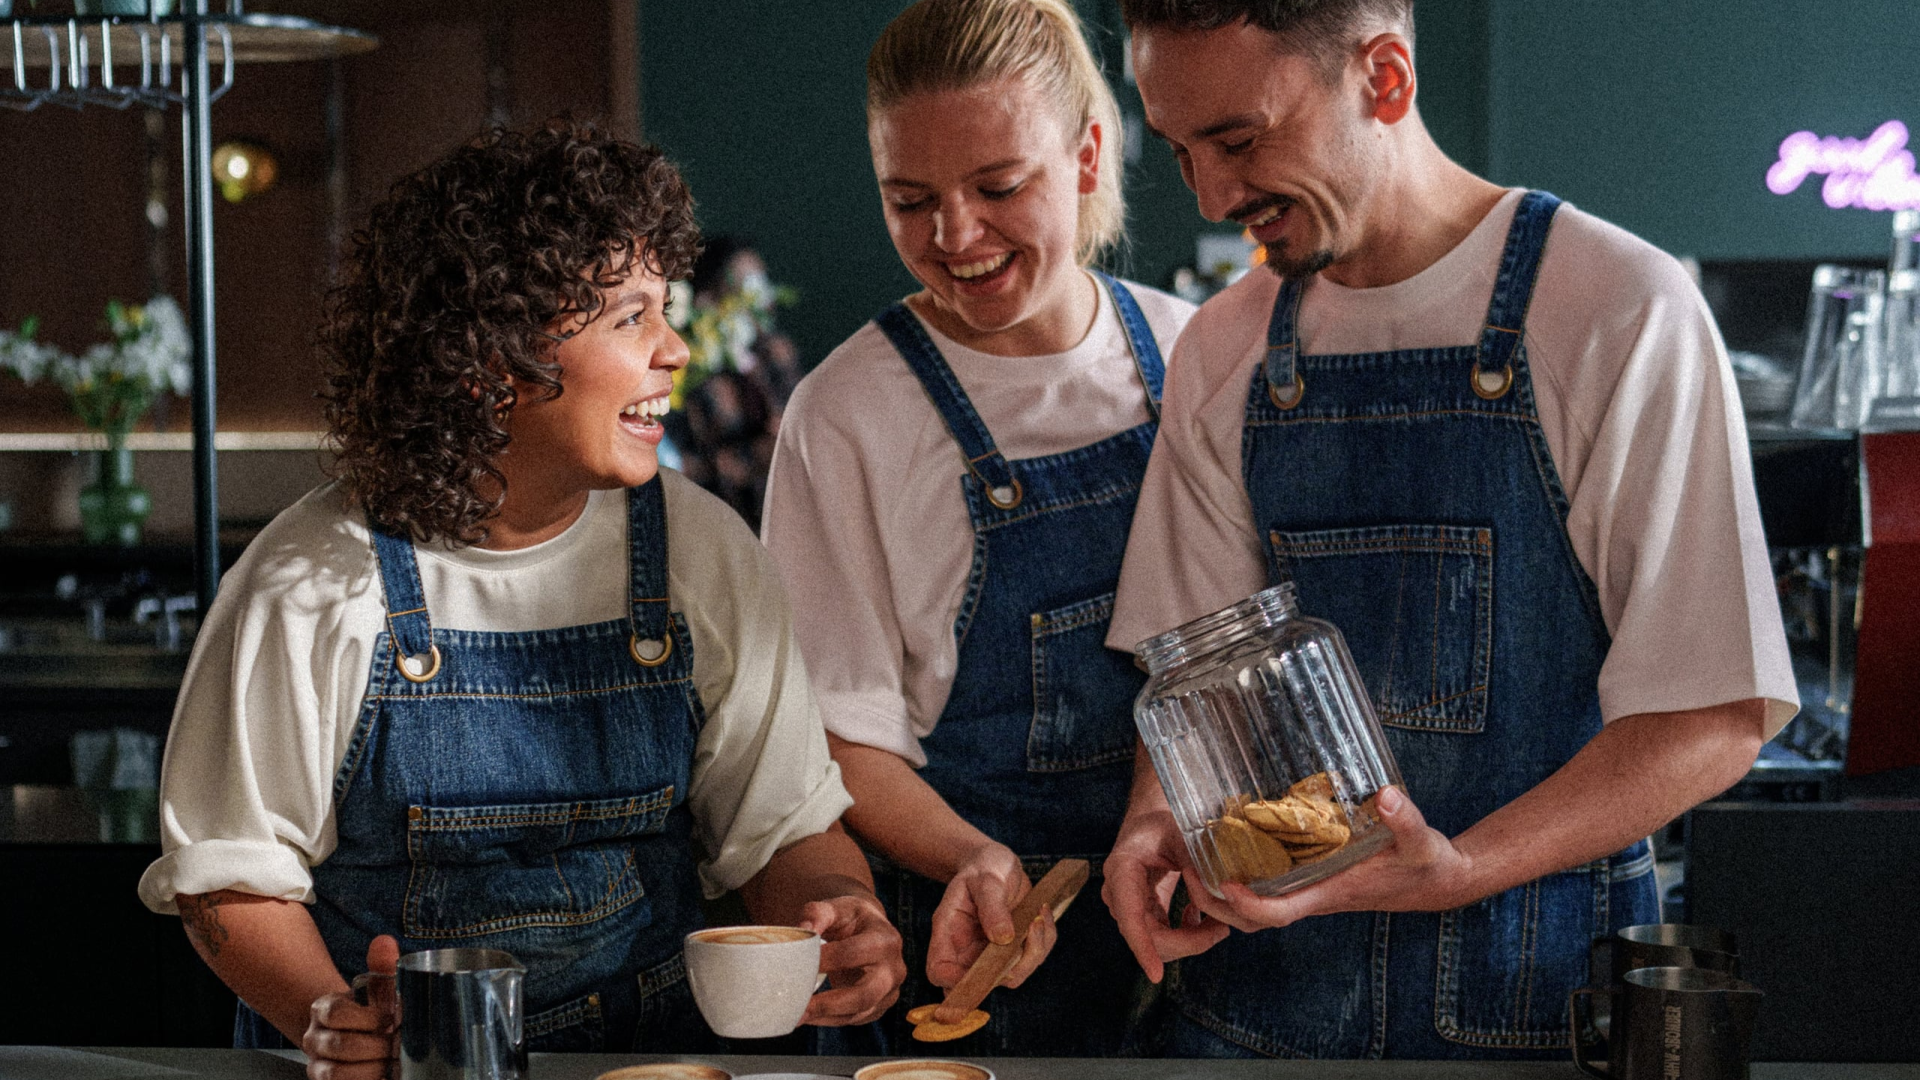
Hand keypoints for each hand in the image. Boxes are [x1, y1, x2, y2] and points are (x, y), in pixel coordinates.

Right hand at [304, 936, 397, 1079]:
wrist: (358, 1038)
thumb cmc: (371, 1012)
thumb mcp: (377, 991)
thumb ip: (380, 967)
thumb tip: (384, 942)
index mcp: (323, 1009)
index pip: (336, 1012)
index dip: (369, 1018)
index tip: (393, 1020)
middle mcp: (315, 1039)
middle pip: (341, 1045)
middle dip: (377, 1046)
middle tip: (399, 1045)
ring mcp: (318, 1065)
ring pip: (338, 1072)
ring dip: (372, 1069)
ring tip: (394, 1064)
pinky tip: (385, 1075)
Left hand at [796, 894, 904, 1025]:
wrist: (868, 931)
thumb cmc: (851, 919)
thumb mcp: (837, 908)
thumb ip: (818, 913)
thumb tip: (802, 929)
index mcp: (886, 940)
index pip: (853, 953)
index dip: (825, 959)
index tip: (797, 965)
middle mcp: (894, 969)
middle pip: (865, 994)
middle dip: (830, 1003)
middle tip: (799, 1007)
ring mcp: (890, 991)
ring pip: (859, 1012)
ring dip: (826, 1016)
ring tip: (797, 1016)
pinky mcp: (880, 1006)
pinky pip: (854, 1019)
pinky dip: (829, 1019)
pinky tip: (808, 1015)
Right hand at [925, 842, 1055, 991]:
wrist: (996, 864)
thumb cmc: (982, 868)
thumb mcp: (985, 879)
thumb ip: (991, 906)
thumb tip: (1003, 938)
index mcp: (949, 933)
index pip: (939, 971)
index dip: (956, 980)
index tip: (984, 966)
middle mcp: (968, 950)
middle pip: (981, 983)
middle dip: (1012, 966)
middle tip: (1031, 927)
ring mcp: (991, 954)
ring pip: (1012, 975)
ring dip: (1034, 950)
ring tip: (1039, 916)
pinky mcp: (1014, 950)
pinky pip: (1034, 958)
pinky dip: (1045, 939)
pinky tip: (1042, 913)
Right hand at [1101, 808, 1229, 981]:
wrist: (1151, 821)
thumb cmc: (1164, 822)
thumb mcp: (1182, 834)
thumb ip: (1197, 863)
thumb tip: (1216, 894)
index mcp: (1123, 869)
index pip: (1130, 916)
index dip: (1142, 947)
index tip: (1155, 974)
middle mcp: (1118, 893)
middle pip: (1148, 936)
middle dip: (1187, 942)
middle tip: (1222, 929)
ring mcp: (1128, 906)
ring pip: (1157, 941)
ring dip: (1191, 940)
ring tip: (1218, 924)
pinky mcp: (1142, 912)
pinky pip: (1162, 936)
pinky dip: (1186, 934)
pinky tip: (1199, 918)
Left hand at [1182, 785, 1476, 931]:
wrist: (1435, 878)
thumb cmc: (1424, 862)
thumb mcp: (1420, 840)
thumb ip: (1404, 818)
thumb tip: (1386, 795)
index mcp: (1328, 894)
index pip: (1277, 913)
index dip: (1247, 904)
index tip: (1224, 881)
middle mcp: (1312, 897)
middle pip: (1251, 919)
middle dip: (1214, 904)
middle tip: (1187, 867)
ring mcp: (1309, 891)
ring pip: (1253, 908)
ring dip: (1220, 892)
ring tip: (1195, 856)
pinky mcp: (1311, 880)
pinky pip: (1267, 887)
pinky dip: (1243, 875)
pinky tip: (1230, 843)